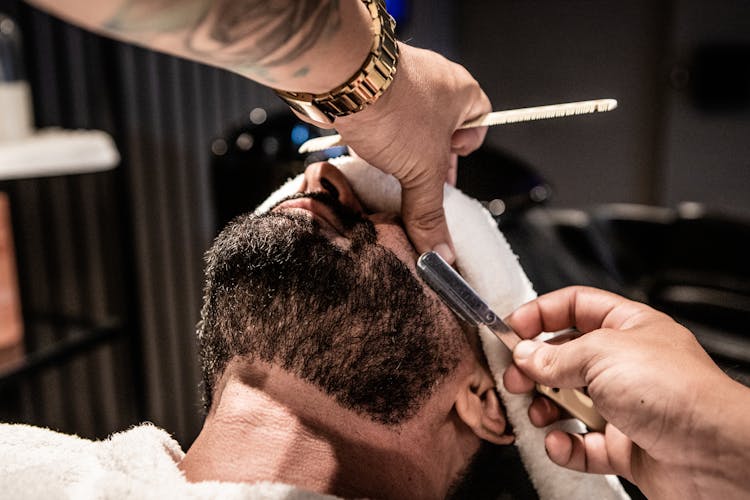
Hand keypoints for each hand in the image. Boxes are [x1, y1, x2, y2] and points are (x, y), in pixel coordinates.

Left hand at [334, 42, 490, 262]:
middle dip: (426, 162)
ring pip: (409, 130)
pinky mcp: (373, 91)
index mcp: (462, 94)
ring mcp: (403, 85)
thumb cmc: (396, 112)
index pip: (478, 128)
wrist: (341, 81)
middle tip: (413, 183)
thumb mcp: (422, 170)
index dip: (462, 155)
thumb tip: (442, 254)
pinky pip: (383, 122)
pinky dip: (377, 142)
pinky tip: (366, 159)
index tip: (443, 176)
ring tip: (388, 173)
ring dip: (399, 154)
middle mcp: (435, 85)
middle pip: (440, 134)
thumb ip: (431, 213)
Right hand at [503, 286, 749, 498]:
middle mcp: (626, 365)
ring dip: (545, 408)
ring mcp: (625, 407)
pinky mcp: (625, 447)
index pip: (575, 307)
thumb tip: (525, 355)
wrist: (717, 456)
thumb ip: (555, 355)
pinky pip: (581, 445)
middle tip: (515, 377)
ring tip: (538, 412)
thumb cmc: (678, 393)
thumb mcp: (602, 355)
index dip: (540, 314)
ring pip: (569, 403)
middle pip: (565, 357)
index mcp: (629, 328)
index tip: (510, 329)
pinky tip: (560, 442)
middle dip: (535, 367)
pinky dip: (564, 446)